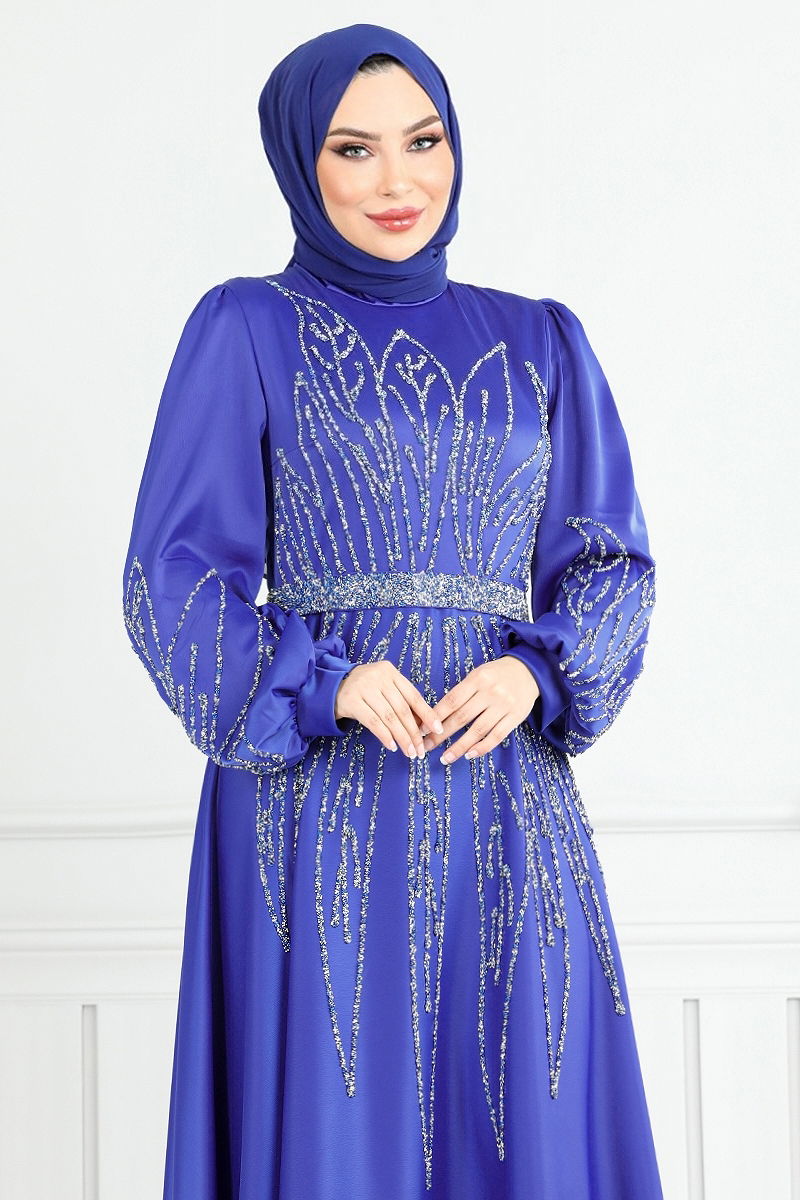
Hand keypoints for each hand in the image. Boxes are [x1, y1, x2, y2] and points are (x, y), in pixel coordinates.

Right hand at [334, 661, 444, 758]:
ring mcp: (363, 687)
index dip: (427, 714)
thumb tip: (424, 726)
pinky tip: (392, 746)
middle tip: (420, 750)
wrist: (332, 686)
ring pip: (389, 717)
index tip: (438, 730)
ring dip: (401, 737)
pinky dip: (384, 735)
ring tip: (409, 752)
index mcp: (391, 672)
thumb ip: (402, 701)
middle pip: (402, 709)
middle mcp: (378, 676)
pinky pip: (372, 722)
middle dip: (413, 732)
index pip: (414, 695)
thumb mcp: (384, 688)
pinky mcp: (351, 700)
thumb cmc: (365, 690)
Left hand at [420, 655, 539, 763]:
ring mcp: (504, 705)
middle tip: (426, 747)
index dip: (436, 716)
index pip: (452, 700)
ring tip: (445, 758)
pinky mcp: (516, 717)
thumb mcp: (478, 675)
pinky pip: (496, 736)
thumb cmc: (497, 674)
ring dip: (459, 747)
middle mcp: (491, 692)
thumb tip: (437, 715)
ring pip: (478, 730)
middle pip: (462, 717)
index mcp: (478, 679)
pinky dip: (481, 748)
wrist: (530, 670)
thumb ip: (462, 692)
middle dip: (441, 735)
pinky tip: (469, 755)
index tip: (422, 729)